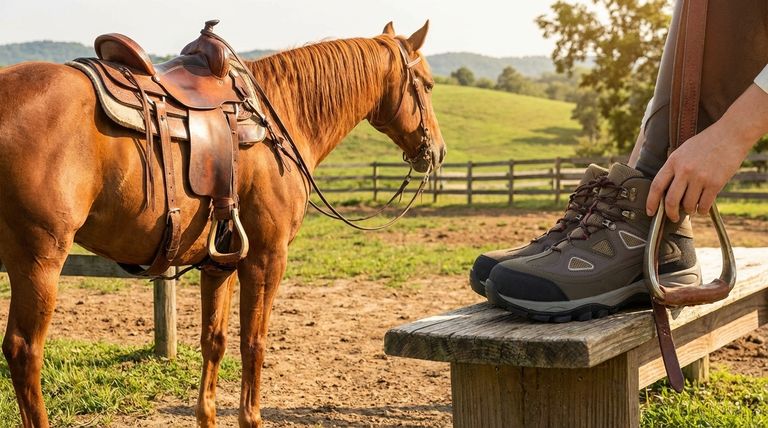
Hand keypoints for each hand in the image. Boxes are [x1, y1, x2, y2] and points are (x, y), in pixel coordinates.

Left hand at [645, 84, 767, 221]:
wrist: (731, 134)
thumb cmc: (706, 142)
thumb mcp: (683, 151)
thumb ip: (674, 168)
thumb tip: (667, 189)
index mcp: (673, 161)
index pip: (656, 186)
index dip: (651, 202)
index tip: (650, 212)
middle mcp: (685, 170)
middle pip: (671, 200)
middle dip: (670, 213)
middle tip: (673, 217)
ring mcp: (700, 177)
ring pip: (688, 204)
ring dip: (688, 211)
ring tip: (691, 208)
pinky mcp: (715, 183)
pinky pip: (704, 205)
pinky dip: (701, 210)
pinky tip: (701, 208)